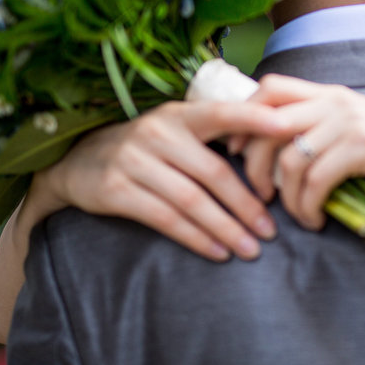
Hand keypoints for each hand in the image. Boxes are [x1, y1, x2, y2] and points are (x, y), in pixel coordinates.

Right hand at [32, 100, 286, 260]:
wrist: (77, 162)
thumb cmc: (145, 147)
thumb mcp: (173, 128)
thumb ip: (212, 135)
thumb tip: (271, 147)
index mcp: (179, 115)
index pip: (222, 113)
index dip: (255, 118)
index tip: (287, 129)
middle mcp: (157, 134)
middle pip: (213, 173)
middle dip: (246, 205)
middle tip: (271, 230)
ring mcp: (134, 161)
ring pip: (191, 200)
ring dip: (225, 228)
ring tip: (250, 249)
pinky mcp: (116, 190)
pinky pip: (165, 219)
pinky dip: (195, 238)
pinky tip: (217, 252)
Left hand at [237, 75, 364, 229]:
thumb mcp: (361, 132)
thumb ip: (326, 131)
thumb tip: (280, 153)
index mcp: (332, 93)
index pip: (270, 87)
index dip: (243, 116)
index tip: (237, 150)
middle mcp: (337, 100)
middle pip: (267, 122)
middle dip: (253, 162)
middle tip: (260, 194)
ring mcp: (351, 120)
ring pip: (290, 158)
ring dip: (286, 197)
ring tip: (299, 217)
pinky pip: (316, 180)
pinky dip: (309, 207)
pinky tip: (317, 221)